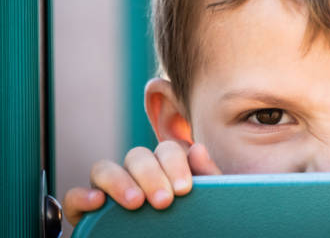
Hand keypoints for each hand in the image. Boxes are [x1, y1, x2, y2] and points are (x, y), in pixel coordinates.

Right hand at [63, 141, 220, 225]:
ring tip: (135, 202)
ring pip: (103, 168)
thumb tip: (197, 149)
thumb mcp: (204, 205)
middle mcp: (136, 176)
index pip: (166, 150)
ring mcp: (110, 192)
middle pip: (137, 155)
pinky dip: (82, 195)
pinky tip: (97, 202)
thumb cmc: (190, 228)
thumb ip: (208, 177)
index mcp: (165, 169)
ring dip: (119, 180)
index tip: (183, 190)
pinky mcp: (87, 213)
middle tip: (163, 202)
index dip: (174, 163)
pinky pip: (75, 195)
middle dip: (151, 174)